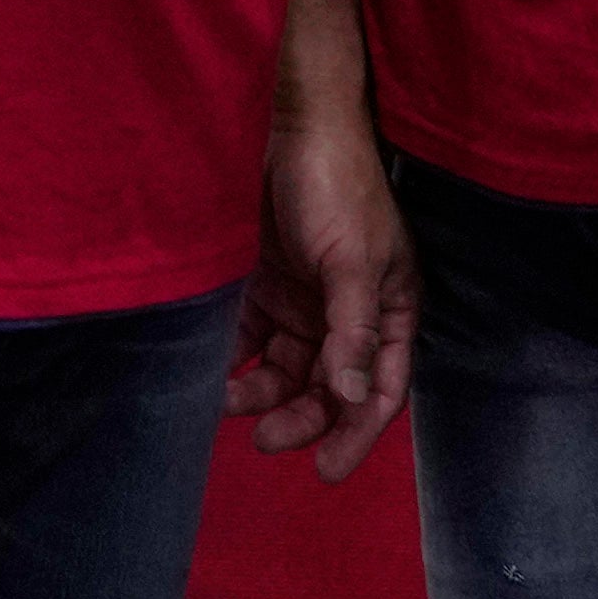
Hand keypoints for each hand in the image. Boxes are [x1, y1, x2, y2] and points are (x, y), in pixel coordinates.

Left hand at [228, 107, 411, 479]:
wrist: (297, 126)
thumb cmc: (338, 190)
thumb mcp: (351, 262)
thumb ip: (352, 332)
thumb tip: (354, 397)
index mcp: (388, 312)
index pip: (380, 391)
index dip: (356, 434)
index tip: (323, 472)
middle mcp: (350, 316)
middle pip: (329, 387)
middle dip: (300, 417)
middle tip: (262, 441)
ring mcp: (309, 300)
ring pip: (287, 368)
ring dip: (260, 392)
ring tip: (224, 403)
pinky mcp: (269, 283)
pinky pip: (252, 337)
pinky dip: (234, 358)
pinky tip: (209, 374)